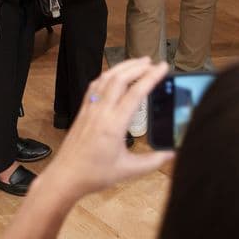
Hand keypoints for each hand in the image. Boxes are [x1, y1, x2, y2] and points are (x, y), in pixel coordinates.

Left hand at [7, 58, 172, 238]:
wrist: (65, 177)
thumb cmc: (95, 175)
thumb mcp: (128, 170)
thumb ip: (153, 161)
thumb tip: (173, 154)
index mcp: (114, 125)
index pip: (136, 93)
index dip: (151, 77)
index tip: (163, 67)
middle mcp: (101, 112)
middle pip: (120, 79)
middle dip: (138, 66)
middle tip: (153, 62)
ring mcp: (89, 109)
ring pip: (106, 78)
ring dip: (122, 67)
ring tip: (137, 62)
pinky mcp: (82, 111)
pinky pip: (94, 86)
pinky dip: (107, 75)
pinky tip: (114, 75)